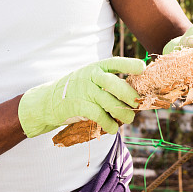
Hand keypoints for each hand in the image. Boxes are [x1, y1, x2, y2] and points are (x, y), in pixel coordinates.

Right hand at [18, 57, 144, 137]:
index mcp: (96, 67)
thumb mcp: (91, 78)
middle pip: (114, 84)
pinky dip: (109, 124)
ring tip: (128, 119)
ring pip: (110, 103)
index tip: (143, 68)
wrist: (49, 100)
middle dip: (129, 95)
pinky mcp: (79, 106)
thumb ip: (108, 82)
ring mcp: (84, 91)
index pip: (115, 63)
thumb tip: (134, 94)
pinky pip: (99, 116)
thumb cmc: (77, 90)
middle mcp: (90, 76)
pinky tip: (113, 128)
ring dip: (123, 114)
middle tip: (137, 104)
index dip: (129, 65)